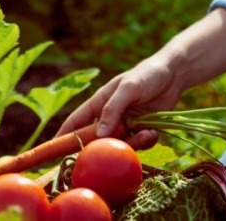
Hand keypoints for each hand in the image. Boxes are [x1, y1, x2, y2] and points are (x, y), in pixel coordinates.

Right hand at [56, 56, 184, 149]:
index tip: (52, 151)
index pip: (76, 122)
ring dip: (132, 143)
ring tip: (145, 133)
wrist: (173, 75)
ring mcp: (125, 125)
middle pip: (98, 140)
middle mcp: (109, 117)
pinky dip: (146, 141)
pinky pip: (139, 144)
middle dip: (106, 147)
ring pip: (120, 145)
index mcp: (99, 104)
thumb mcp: (127, 88)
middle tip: (119, 147)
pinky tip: (153, 131)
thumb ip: (112, 109)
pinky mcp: (141, 130)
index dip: (63, 136)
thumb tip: (100, 134)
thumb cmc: (145, 75)